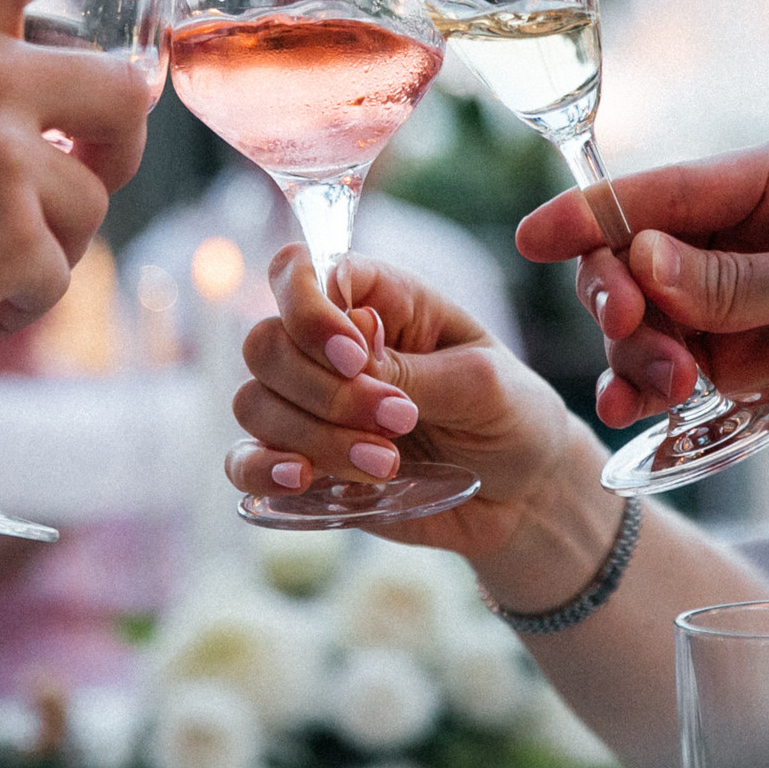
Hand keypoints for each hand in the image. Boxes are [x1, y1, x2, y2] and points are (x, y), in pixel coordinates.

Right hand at [224, 246, 590, 560]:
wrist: (524, 495)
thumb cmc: (511, 415)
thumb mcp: (484, 383)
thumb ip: (415, 370)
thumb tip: (354, 355)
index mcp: (378, 300)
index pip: (300, 272)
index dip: (310, 311)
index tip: (354, 356)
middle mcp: (330, 346)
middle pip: (266, 343)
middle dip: (323, 391)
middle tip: (399, 422)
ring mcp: (310, 406)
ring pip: (254, 403)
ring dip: (314, 437)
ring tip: (388, 464)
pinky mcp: (303, 461)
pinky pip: (244, 461)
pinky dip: (262, 469)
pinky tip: (303, 481)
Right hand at [515, 132, 768, 484]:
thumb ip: (737, 282)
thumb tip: (642, 262)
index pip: (671, 188)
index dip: (597, 213)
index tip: (535, 237)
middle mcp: (751, 228)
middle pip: (640, 250)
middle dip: (621, 294)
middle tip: (632, 335)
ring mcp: (740, 295)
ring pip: (643, 314)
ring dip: (638, 351)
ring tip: (666, 389)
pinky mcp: (739, 356)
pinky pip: (665, 363)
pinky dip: (642, 385)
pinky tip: (632, 410)